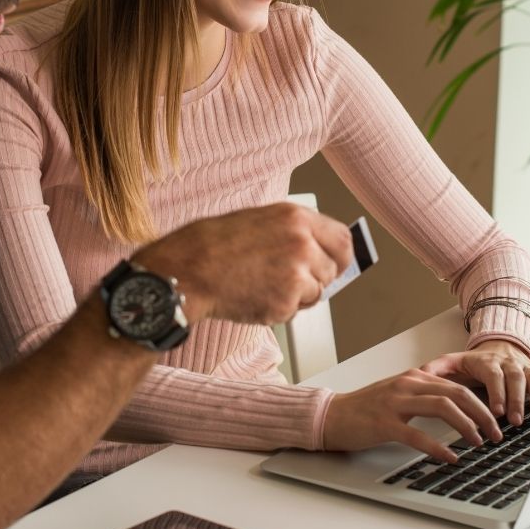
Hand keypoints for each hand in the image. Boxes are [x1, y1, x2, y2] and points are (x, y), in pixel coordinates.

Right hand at [132, 202, 351, 326]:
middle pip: (332, 269)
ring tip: (263, 284)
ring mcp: (296, 275)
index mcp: (295, 217)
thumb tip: (317, 250)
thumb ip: (292, 232)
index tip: (338, 264)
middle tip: (288, 280)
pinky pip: (294, 311)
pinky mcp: (285, 303)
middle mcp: (302, 243)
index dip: (341, 256)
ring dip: (297, 296)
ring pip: (316, 293)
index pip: (342, 239)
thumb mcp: (258, 220)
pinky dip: (278, 309)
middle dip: (316, 278)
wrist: (187, 272)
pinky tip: (254, 295)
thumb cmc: (211, 244)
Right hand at [323, 369, 502, 462]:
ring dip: (466, 426)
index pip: (457, 387)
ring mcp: (395, 402)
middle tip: (496, 434)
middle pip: (456, 394)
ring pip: (442, 407)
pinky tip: (449, 457)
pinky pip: (417, 435)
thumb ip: (425, 396)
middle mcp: (407, 385)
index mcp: (414, 378)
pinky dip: (437, 447)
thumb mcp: (399, 395)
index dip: (481, 404)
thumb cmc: (365, 410)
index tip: (495, 421)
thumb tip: (457, 410)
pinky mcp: (384, 423)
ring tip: (478, 442)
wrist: (332, 416)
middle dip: (482, 414)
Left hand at [419, 340, 529, 425]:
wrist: (498, 347)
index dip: (497, 391)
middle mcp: (508, 363)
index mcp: (486, 361)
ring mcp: (525, 368)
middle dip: (517, 400)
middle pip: (516, 378)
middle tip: (515, 421)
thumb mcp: (452, 362)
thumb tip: (416, 374)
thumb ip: (435, 369)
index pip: (493, 374)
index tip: (497, 411)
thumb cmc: (474, 362)